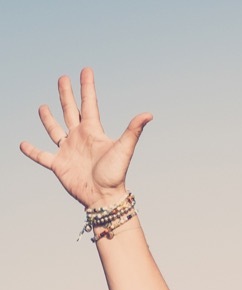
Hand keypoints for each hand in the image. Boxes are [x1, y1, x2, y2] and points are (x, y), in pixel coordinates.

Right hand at [19, 67, 151, 208]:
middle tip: (63, 78)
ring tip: (43, 107)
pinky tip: (23, 144)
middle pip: (70, 111)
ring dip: (48, 119)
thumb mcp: (124, 149)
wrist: (104, 197)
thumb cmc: (115, 175)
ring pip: (55, 130)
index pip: (88, 104)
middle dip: (66, 95)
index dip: (87, 87)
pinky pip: (42, 155)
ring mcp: (68, 151)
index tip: (86, 70)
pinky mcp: (58, 164)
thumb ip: (133, 130)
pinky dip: (32, 151)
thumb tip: (149, 114)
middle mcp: (80, 138)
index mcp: (93, 132)